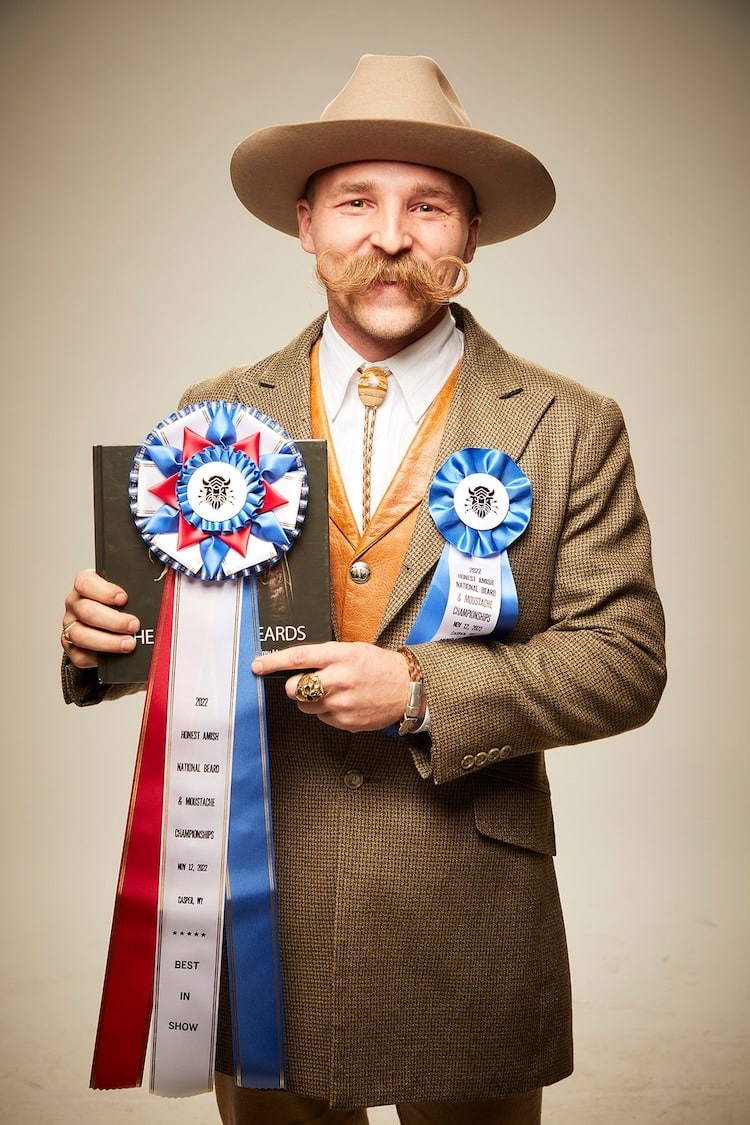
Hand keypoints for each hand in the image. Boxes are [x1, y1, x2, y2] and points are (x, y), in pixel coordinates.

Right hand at [61, 569, 140, 668]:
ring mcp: (70, 627)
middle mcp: (75, 605)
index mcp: (85, 586)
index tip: (124, 598)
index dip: (105, 591)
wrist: (111, 626)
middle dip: (114, 621)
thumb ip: (133, 594)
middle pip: (86, 611)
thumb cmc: (120, 605)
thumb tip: (151, 600)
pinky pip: (80, 656)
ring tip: (129, 643)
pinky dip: (99, 658)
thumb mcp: (125, 593)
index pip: (85, 583)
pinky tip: (116, 656)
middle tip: (134, 625)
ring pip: (81, 635)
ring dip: (108, 641)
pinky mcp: (72, 648)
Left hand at [251, 641, 416, 732]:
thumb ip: (325, 657)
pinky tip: (344, 704)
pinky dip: (326, 711)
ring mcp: (341, 704)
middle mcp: (338, 680)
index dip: (273, 662)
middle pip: (293, 688)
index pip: (298, 658)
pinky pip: (321, 717)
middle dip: (294, 686)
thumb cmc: (379, 666)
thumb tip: (295, 665)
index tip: (257, 665)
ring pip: (303, 705)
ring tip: (331, 693)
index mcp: (340, 656)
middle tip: (305, 682)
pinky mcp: (346, 722)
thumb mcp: (352, 650)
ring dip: (309, 700)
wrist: (408, 688)